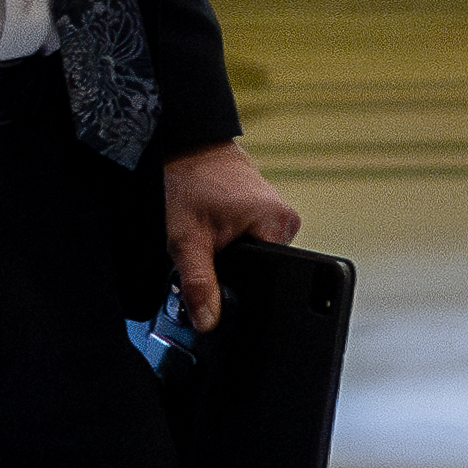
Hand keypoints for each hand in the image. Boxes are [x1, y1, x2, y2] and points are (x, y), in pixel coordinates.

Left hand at [162, 142, 303, 328]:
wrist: (183, 144)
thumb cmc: (187, 181)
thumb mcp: (187, 240)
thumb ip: (199, 285)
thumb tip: (208, 322)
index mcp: (279, 225)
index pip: (267, 277)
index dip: (237, 284)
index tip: (215, 269)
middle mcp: (285, 218)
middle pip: (259, 267)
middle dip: (230, 265)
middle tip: (206, 242)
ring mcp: (275, 210)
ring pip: (252, 252)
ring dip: (228, 249)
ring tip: (208, 229)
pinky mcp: (263, 206)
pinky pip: (250, 235)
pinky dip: (230, 235)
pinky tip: (215, 221)